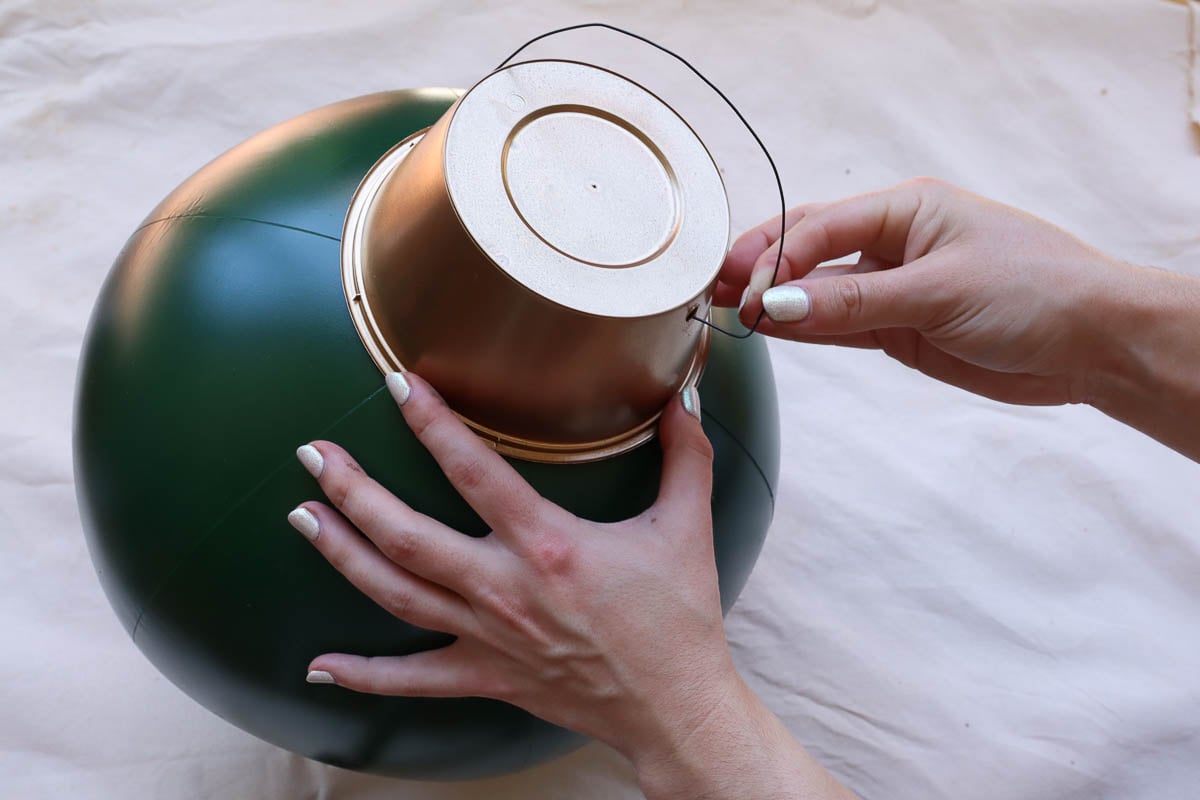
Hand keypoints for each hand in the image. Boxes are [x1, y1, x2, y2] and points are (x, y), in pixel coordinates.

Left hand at [289, 374, 732, 772]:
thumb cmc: (679, 619)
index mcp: (548, 545)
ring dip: (342, 554)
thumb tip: (683, 399)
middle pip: (406, 535)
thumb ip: (686, 457)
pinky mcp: (486, 677)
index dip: (433, 424)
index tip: (399, 385)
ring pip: (394, 593)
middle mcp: (503, 588)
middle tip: (312, 454)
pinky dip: (363, 676)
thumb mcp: (688, 527)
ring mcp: (487, 637)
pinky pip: (412, 681)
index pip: (474, 471)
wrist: (673, 708)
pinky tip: (319, 667)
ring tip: (301, 516)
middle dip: (352, 490)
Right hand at [719, 178, 1131, 405]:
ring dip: (777, 302)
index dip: (775, 257)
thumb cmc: (1035, 290)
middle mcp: (895, 243)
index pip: (821, 226)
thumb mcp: (939, 290)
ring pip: (819, 290)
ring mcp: (894, 288)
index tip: (744, 290)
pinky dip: (807, 328)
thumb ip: (853, 300)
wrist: (1092, 343)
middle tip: (714, 291)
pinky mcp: (900, 329)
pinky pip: (840, 325)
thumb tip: (777, 303)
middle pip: (810, 249)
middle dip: (761, 267)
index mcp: (907, 210)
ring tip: (730, 313)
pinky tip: (774, 329)